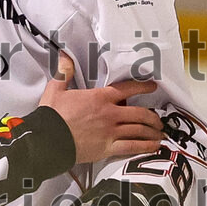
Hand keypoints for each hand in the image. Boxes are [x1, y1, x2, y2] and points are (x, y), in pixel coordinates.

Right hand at [40, 53, 161, 162]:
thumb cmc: (52, 116)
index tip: (152, 87)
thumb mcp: (55, 89)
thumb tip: (65, 57)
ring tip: (158, 133)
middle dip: (153, 116)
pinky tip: (153, 146)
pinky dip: (146, 146)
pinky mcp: (108, 148)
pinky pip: (133, 146)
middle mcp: (109, 114)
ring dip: (152, 131)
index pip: (126, 89)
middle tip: (158, 119)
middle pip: (140, 113)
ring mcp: (110, 132)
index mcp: (99, 98)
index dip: (142, 87)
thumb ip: (64, 72)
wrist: (48, 139)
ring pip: (139, 130)